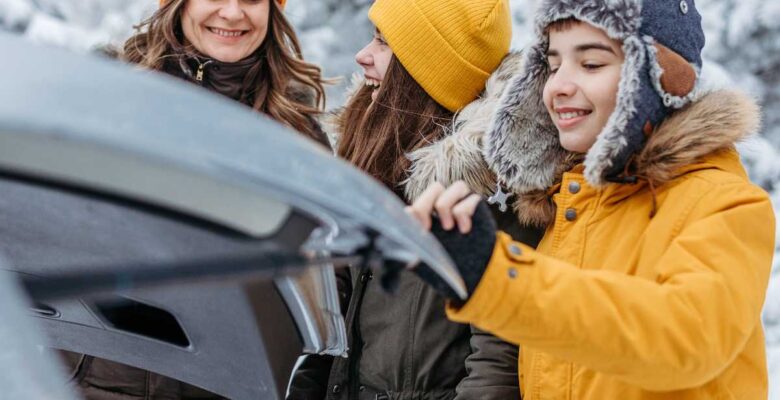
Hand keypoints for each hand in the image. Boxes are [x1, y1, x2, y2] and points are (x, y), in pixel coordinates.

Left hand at [404, 181, 497, 300]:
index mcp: (428, 217)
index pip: (417, 203)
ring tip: (449, 228)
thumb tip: (399, 241)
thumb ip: (411, 250)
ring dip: (447, 205)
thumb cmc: (448, 266)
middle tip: (428, 227)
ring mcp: (463, 205)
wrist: (476, 274)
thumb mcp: (426, 260)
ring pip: (457, 186)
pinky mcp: (477, 208)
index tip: (417, 231)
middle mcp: (445, 207)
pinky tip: (464, 230)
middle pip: (435, 187)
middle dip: (427, 204)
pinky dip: (464, 212)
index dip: (413, 213)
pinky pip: (471, 197)